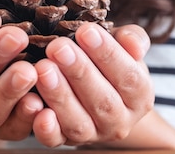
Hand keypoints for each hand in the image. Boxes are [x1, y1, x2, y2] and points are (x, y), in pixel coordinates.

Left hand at [31, 23, 153, 146]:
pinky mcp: (66, 142)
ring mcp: (93, 135)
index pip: (129, 77)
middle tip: (57, 47)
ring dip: (59, 96)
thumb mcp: (124, 46)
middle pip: (103, 101)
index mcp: (140, 96)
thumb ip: (132, 39)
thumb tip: (133, 43)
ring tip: (42, 69)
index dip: (108, 54)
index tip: (86, 31)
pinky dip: (46, 127)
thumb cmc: (107, 61)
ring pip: (78, 122)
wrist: (95, 89)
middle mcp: (120, 121)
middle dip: (79, 72)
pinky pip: (55, 141)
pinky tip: (34, 106)